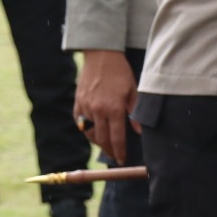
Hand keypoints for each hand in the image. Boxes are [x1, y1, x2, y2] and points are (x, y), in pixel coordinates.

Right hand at [73, 49, 138, 164]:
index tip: (122, 159)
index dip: (120, 151)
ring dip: (97, 141)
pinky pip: (80, 122)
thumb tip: (139, 132)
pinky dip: (86, 129)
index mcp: (113, 108)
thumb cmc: (120, 72)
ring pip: (89, 133)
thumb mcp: (133, 91)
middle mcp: (98, 110)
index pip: (117, 138)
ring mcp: (86, 107)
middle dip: (108, 150)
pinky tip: (93, 130)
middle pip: (101, 139)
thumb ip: (135, 113)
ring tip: (105, 145)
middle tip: (114, 157)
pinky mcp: (77, 102)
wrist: (101, 56)